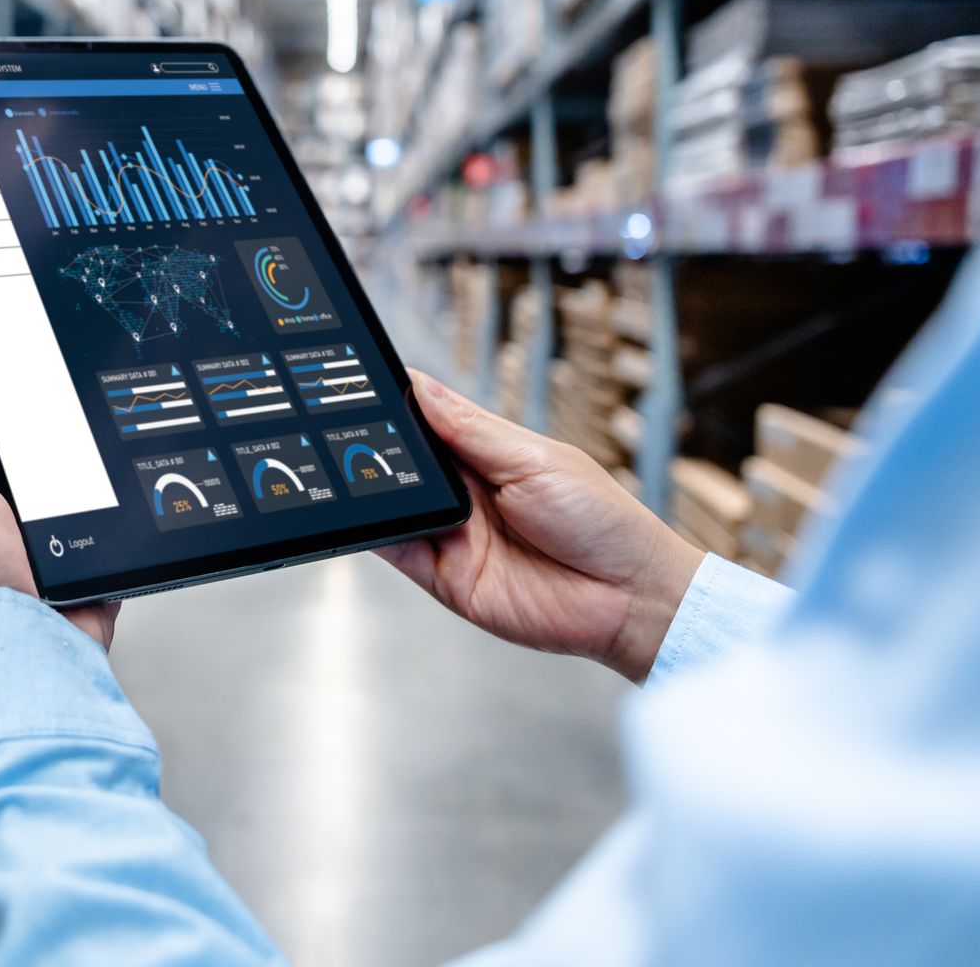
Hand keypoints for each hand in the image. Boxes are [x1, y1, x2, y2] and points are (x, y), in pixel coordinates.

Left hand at [0, 362, 117, 649]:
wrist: (22, 655)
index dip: (1, 416)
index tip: (32, 379)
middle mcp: (0, 538)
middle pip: (37, 473)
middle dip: (58, 453)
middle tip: (81, 418)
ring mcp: (45, 563)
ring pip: (80, 505)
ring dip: (94, 494)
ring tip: (108, 463)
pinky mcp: (85, 584)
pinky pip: (113, 546)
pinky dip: (122, 534)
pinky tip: (129, 512)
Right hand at [381, 371, 702, 682]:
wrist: (629, 598)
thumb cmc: (601, 521)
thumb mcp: (536, 460)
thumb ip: (472, 429)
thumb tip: (423, 387)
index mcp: (488, 454)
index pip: (430, 420)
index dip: (400, 402)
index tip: (366, 382)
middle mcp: (465, 492)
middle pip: (405, 460)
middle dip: (377, 444)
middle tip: (350, 425)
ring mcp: (453, 533)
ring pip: (395, 503)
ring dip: (372, 487)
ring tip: (350, 466)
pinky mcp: (445, 576)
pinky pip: (397, 550)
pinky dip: (375, 533)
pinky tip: (362, 515)